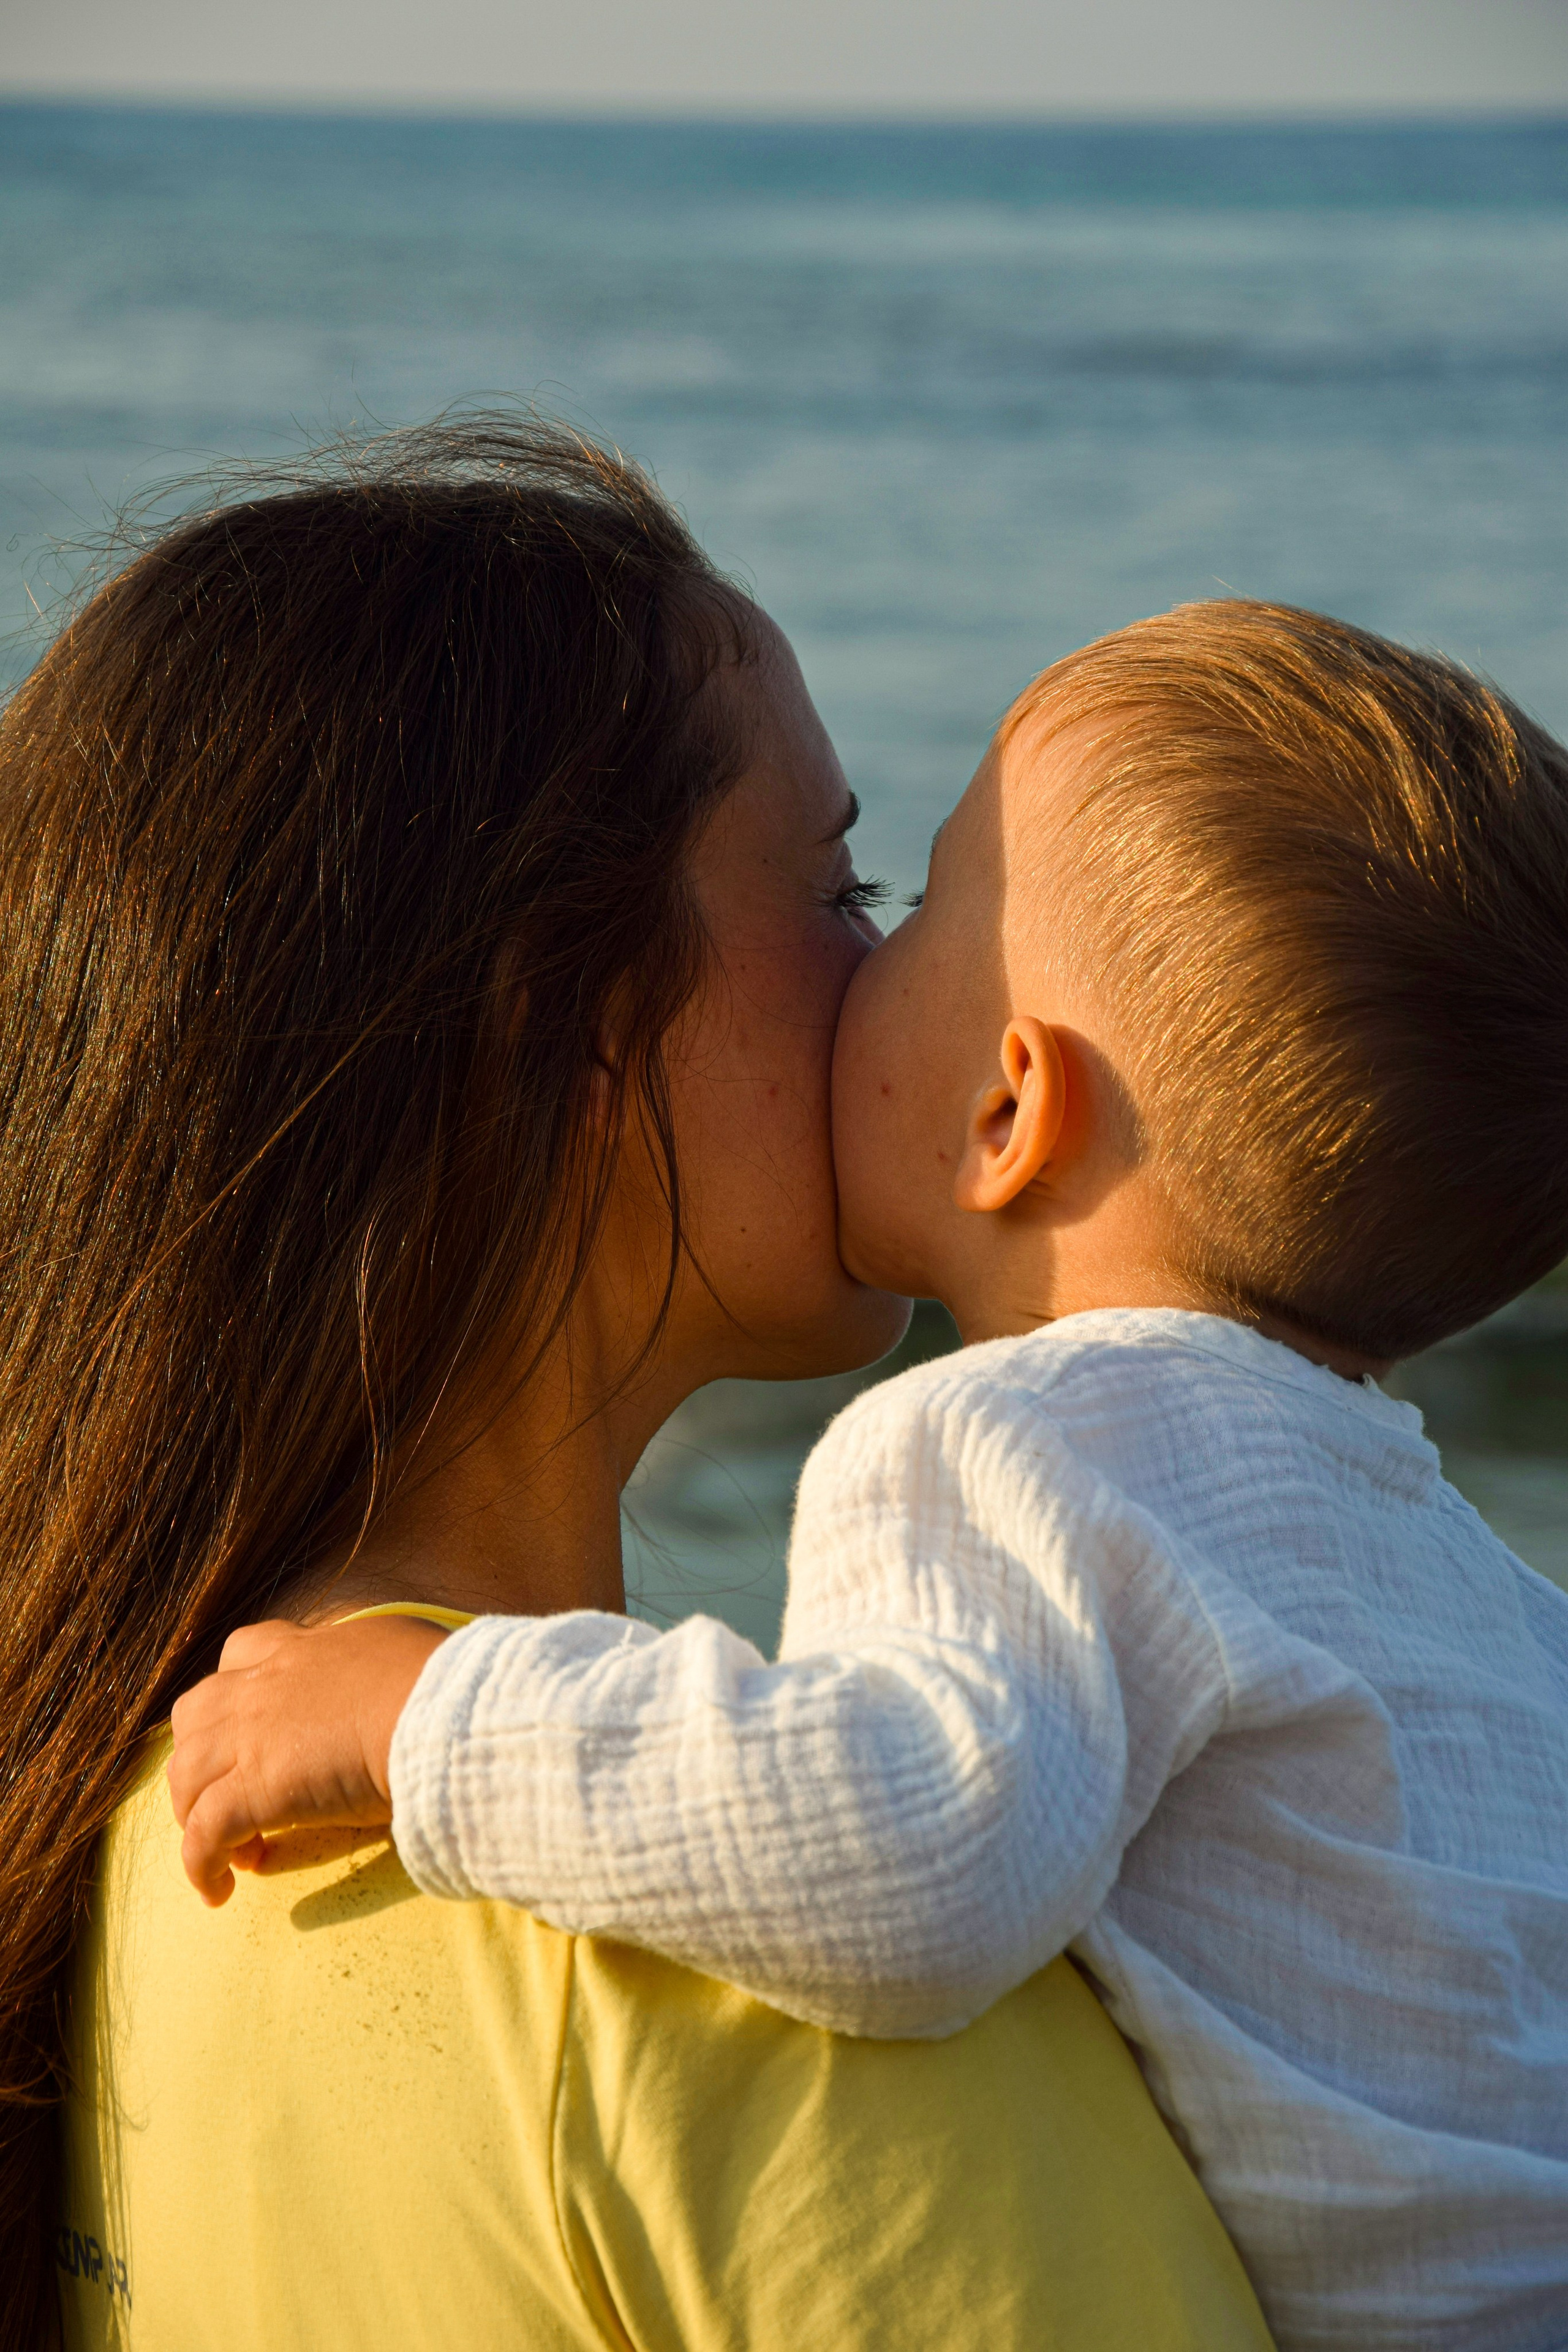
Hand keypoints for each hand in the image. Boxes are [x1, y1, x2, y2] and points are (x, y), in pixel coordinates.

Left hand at [167, 1615, 447, 1905]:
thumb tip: (403, 1682)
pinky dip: (200, 1866)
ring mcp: (251, 1736)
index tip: (253, 1727)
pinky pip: (202, 1835)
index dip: (235, 1691)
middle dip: (199, 1753)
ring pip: (185, 1775)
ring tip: (228, 1850)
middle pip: (195, 1712)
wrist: (442, 1714)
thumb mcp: (404, 1651)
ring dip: (194, 1813)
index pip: (242, 1652)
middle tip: (229, 1792)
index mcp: (303, 1650)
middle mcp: (265, 1684)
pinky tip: (219, 1892)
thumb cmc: (445, 1685)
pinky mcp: (254, 1789)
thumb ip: (381, 1666)